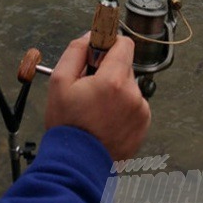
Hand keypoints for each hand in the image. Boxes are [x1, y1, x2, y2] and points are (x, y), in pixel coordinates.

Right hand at [44, 33, 150, 161]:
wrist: (78, 165)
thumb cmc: (67, 126)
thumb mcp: (59, 81)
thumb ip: (76, 51)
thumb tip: (90, 36)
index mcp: (114, 80)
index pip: (124, 43)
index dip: (108, 44)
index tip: (97, 53)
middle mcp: (133, 94)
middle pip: (124, 65)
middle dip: (107, 71)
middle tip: (89, 88)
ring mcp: (140, 112)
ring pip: (128, 86)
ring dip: (115, 90)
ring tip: (96, 109)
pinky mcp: (143, 126)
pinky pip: (133, 105)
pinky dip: (122, 108)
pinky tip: (105, 120)